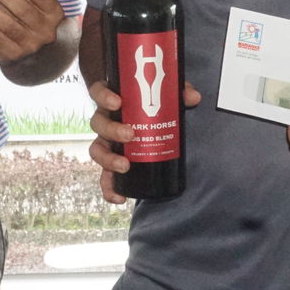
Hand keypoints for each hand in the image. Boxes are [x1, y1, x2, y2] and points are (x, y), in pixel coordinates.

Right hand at [86, 79, 201, 204]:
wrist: (154, 126)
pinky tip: (119, 197)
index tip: (117, 103)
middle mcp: (106, 120)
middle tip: (130, 135)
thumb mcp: (167, 96)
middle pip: (98, 123)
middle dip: (112, 130)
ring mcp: (107, 143)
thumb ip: (179, 93)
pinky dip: (109, 188)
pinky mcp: (112, 163)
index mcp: (114, 100)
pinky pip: (104, 177)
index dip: (103, 96)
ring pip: (96, 149)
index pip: (99, 92)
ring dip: (108, 159)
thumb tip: (193, 97)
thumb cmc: (155, 106)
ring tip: (125, 166)